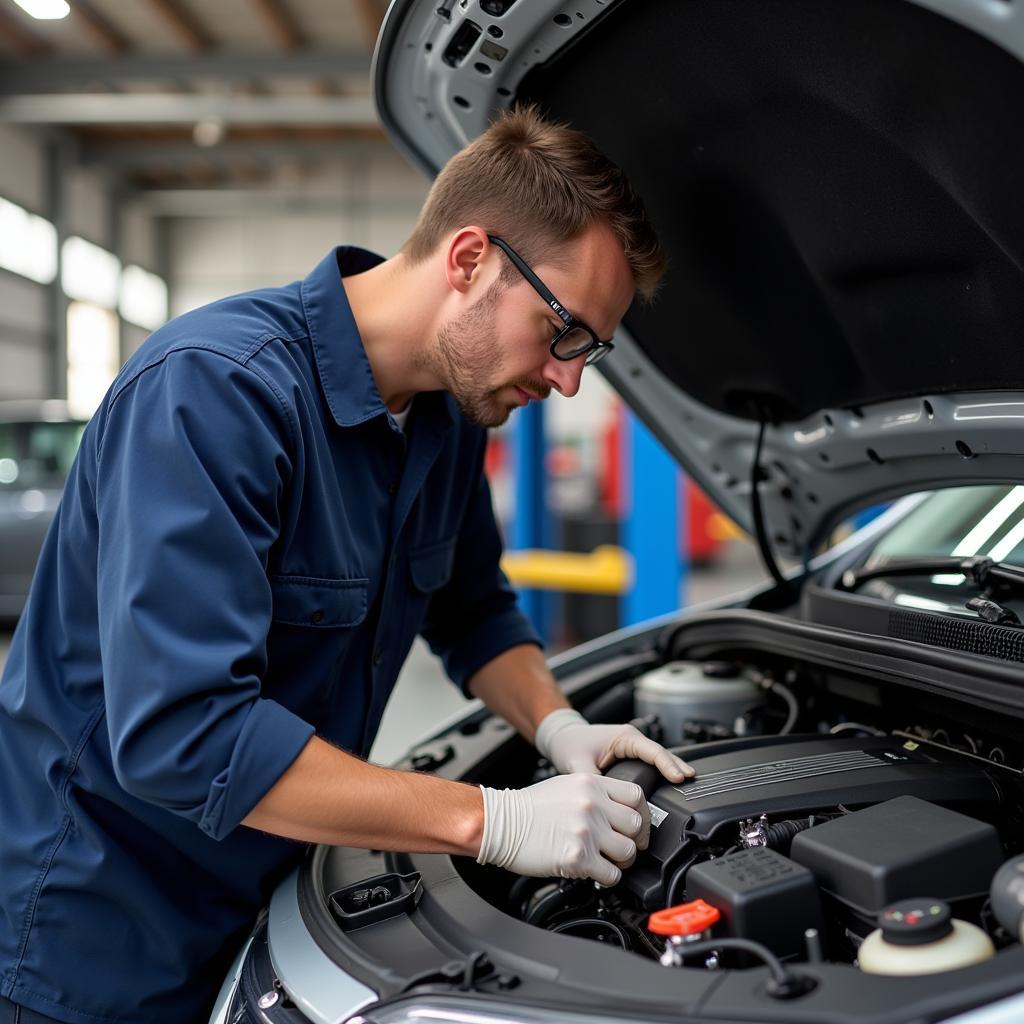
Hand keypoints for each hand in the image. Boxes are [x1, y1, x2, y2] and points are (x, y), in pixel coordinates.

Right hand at [477, 773, 649, 885]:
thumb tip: (620, 812)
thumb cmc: (529, 807)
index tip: (638, 827)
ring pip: (628, 852)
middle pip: (636, 826)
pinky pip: (611, 874)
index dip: (642, 814)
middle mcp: (592, 804)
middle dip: (633, 840)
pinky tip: (594, 871)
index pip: (636, 796)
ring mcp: (586, 830)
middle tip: (622, 847)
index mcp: (591, 784)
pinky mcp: (578, 856)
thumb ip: (595, 794)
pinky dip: (606, 878)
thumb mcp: (566, 785)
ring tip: (607, 861)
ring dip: (621, 861)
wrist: (501, 822)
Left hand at [535, 708, 694, 781]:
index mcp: (624, 737)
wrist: (561, 738)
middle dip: (676, 767)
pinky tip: (670, 786)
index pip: (653, 751)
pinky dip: (661, 774)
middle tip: (691, 781)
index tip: (678, 777)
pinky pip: (650, 765)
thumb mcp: (579, 763)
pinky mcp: (629, 759)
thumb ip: (592, 782)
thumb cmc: (569, 743)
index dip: (667, 765)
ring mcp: (632, 749)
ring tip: (688, 783)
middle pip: (661, 755)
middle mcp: (632, 741)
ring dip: (671, 770)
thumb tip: (604, 803)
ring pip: (658, 760)